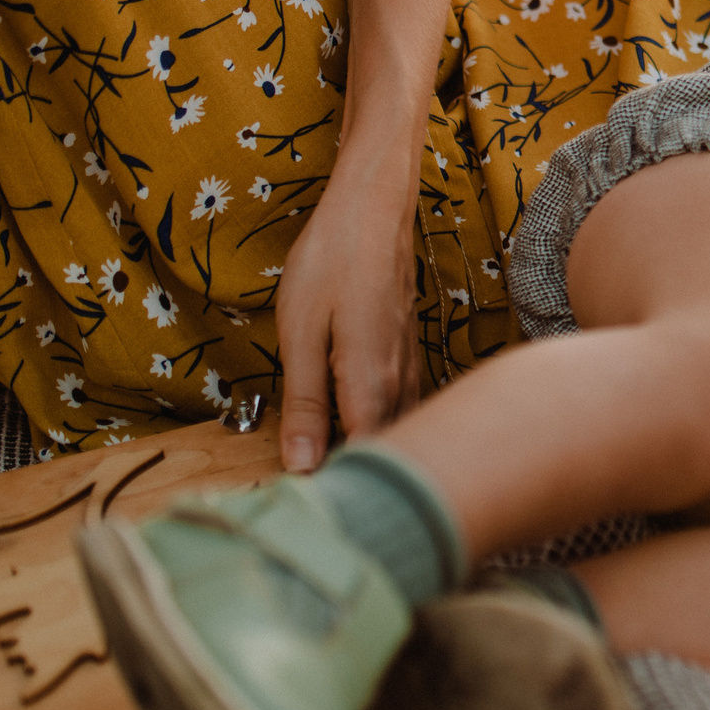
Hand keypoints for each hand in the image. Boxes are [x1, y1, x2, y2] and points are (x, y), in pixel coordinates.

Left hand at [274, 172, 421, 470]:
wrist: (375, 205)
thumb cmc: (333, 260)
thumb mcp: (300, 333)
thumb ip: (304, 403)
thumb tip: (302, 466)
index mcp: (371, 384)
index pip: (362, 458)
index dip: (335, 485)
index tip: (306, 504)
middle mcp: (400, 382)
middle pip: (385, 447)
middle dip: (354, 471)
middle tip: (313, 492)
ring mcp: (409, 365)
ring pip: (397, 425)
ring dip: (370, 447)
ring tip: (331, 463)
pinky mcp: (407, 349)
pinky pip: (401, 402)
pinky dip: (380, 421)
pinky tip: (357, 423)